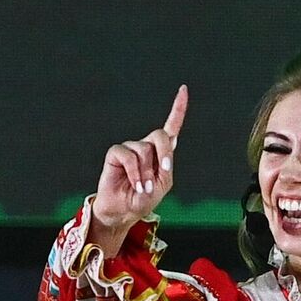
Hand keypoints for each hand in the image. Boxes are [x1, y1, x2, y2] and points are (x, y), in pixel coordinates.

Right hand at [90, 86, 187, 252]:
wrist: (123, 211)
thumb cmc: (143, 198)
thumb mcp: (162, 186)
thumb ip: (165, 168)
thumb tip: (160, 158)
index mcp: (161, 152)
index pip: (171, 126)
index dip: (178, 108)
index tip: (183, 89)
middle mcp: (146, 146)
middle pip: (160, 135)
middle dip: (163, 153)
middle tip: (162, 173)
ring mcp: (130, 149)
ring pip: (144, 150)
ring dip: (146, 173)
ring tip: (142, 187)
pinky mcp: (116, 154)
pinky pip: (128, 156)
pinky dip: (134, 172)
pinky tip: (135, 184)